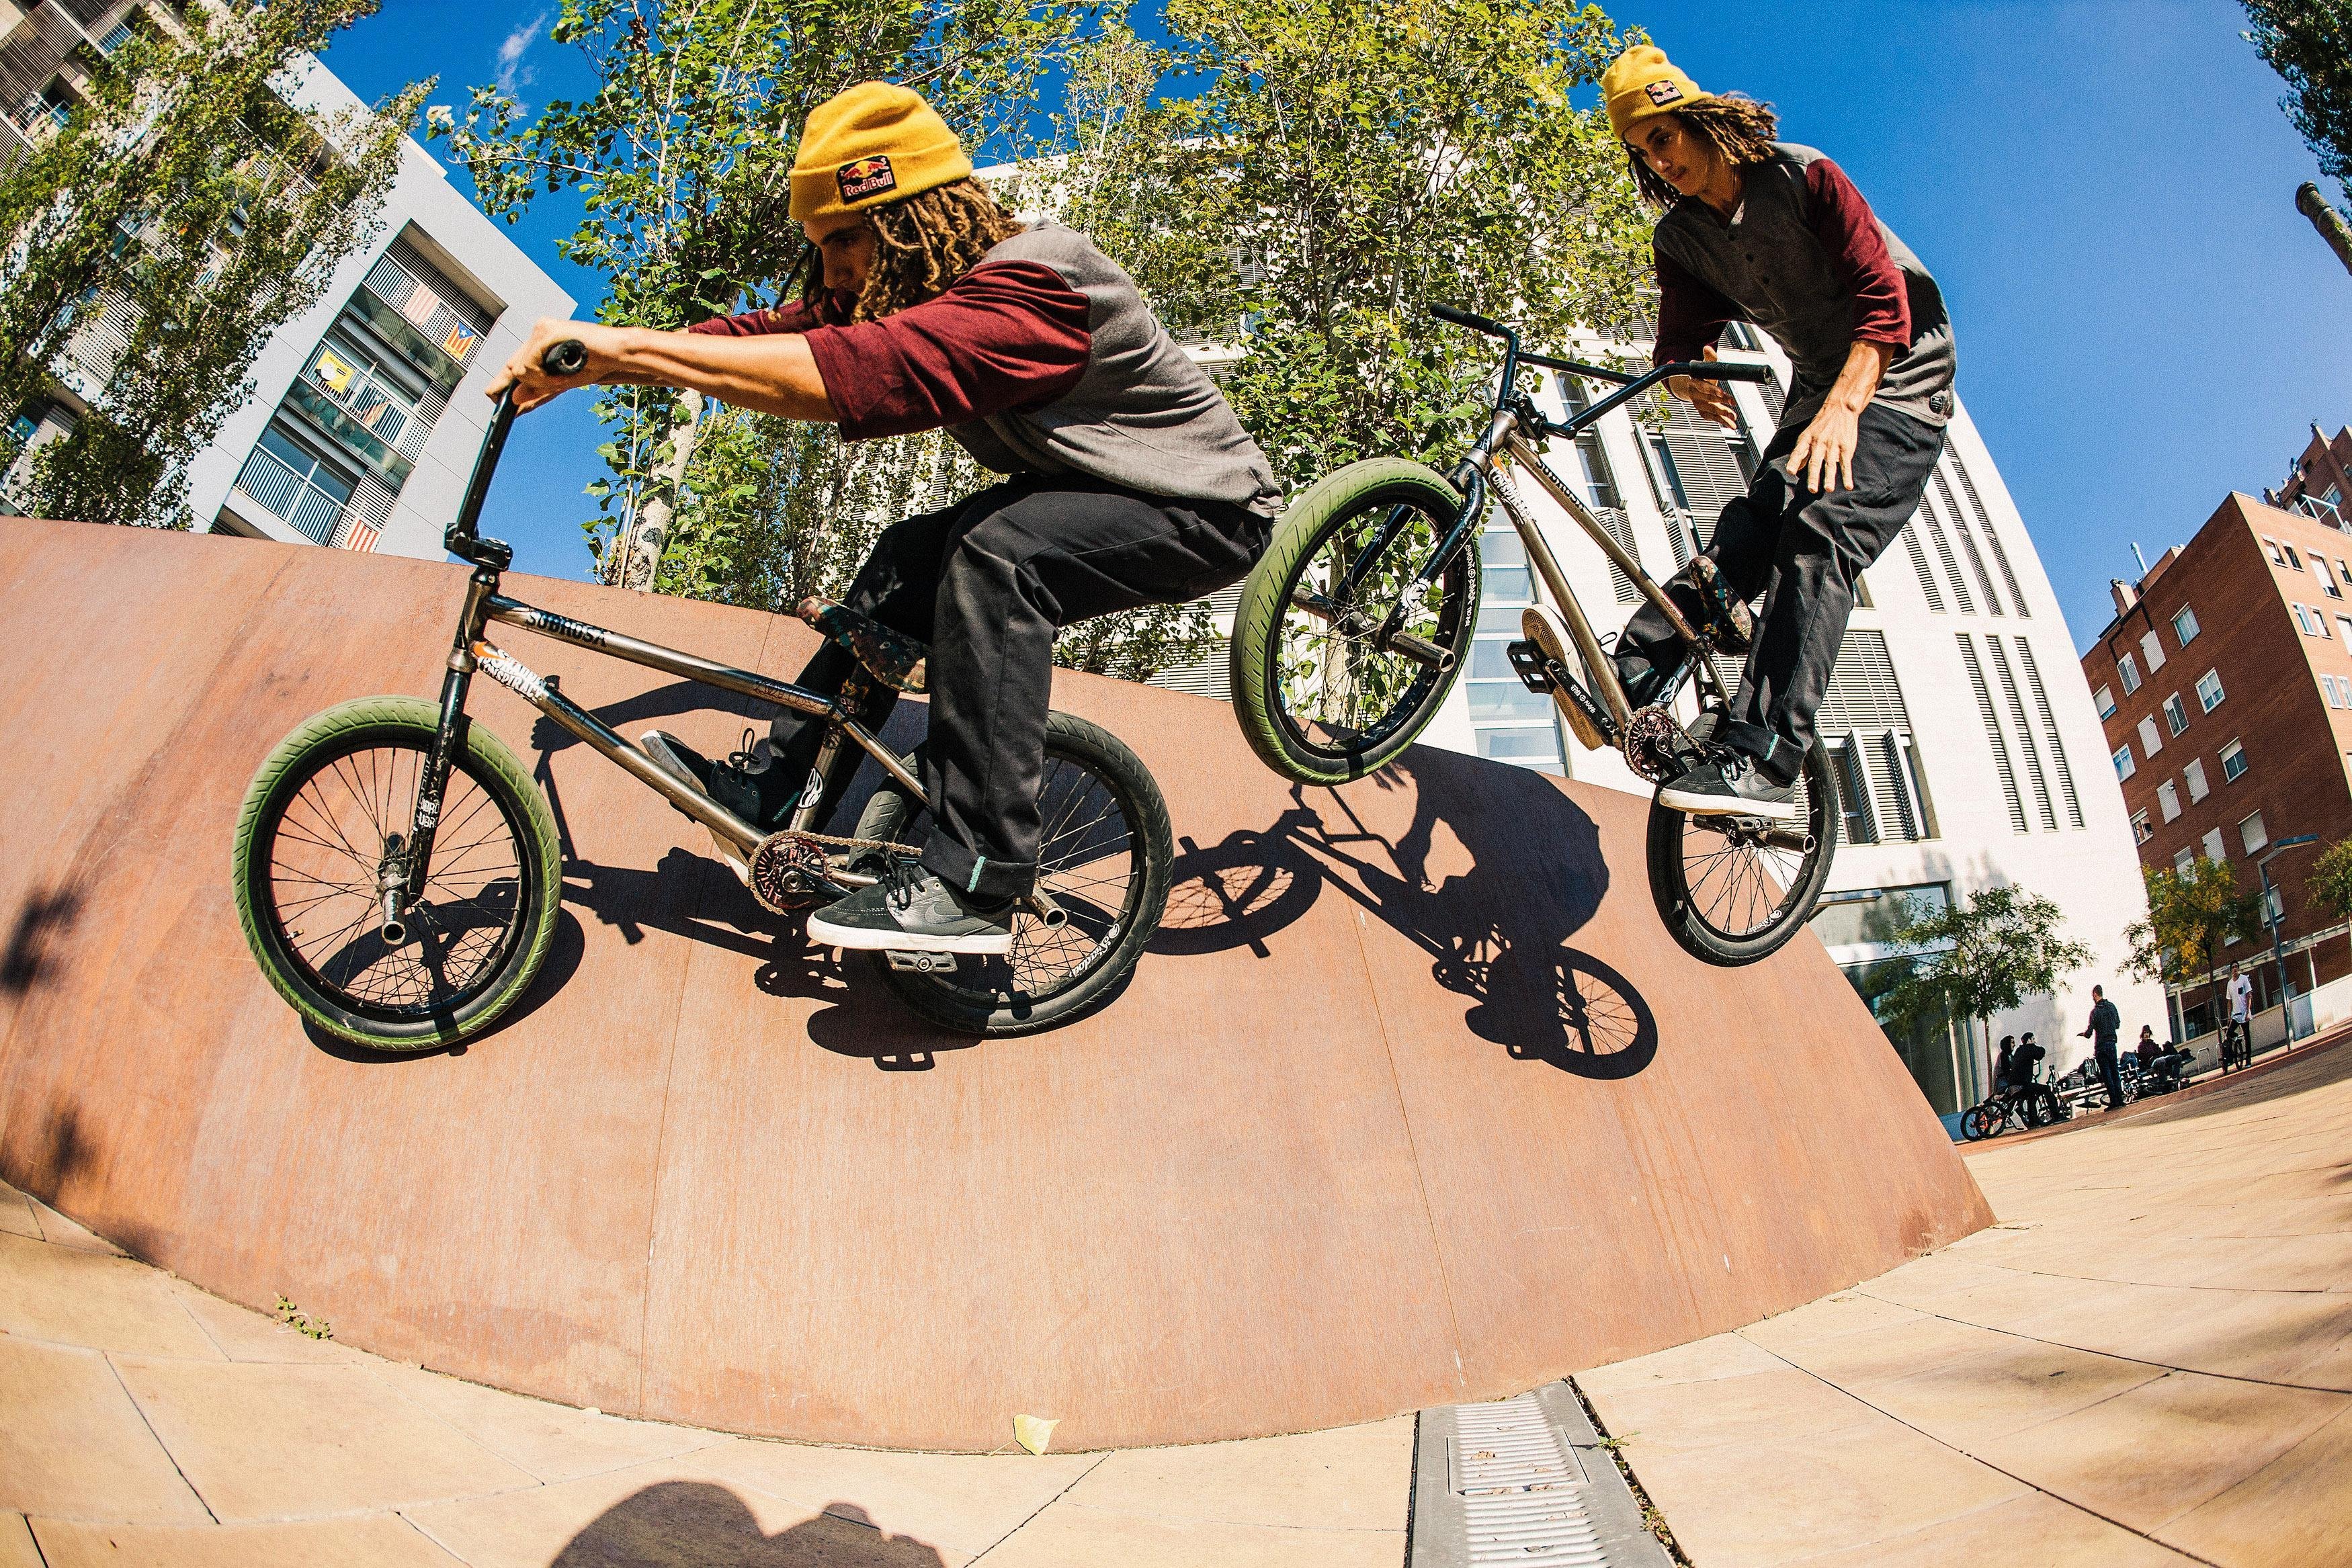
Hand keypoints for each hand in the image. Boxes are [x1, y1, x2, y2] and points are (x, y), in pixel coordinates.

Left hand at [488, 318, 632, 412]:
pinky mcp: (546, 331)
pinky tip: (561, 376)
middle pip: (514, 367)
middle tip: (554, 387)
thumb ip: (538, 390)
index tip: (491, 395)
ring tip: (563, 379)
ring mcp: (541, 330)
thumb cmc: (595, 363)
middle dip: (530, 386)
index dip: (503, 381)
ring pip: (520, 369)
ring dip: (541, 383)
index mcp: (540, 343)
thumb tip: (515, 398)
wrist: (616, 354)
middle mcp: (537, 333)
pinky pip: (530, 365)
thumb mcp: (560, 382)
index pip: (516, 363)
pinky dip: (544, 378)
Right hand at [1665, 344, 1738, 429]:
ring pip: (1710, 411)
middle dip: (1721, 402)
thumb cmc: (1702, 374)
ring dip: (1722, 415)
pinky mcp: (1704, 411)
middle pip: (1708, 400)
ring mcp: (1699, 404)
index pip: (1703, 387)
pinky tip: (1731, 425)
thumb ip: (1709, 358)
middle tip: (1732, 404)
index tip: (1721, 393)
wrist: (1691, 385)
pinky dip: (1721, 422)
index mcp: (1694, 382)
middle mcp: (1695, 395)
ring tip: (1734, 418)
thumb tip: (1707, 348)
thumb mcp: (1706, 365)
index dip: (1711, 390)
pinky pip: (1712, 418)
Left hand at [1787, 400, 1860, 494]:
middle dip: (1813, 476)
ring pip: (1831, 464)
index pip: (1798, 452)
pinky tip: (1848, 485)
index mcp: (1807, 440)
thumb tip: (1795, 469)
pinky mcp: (1846, 447)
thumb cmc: (1822, 424)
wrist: (1840, 408)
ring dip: (1830, 477)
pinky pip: (1846, 463)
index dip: (1794, 462)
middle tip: (1812, 489)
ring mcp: (1833, 446)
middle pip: (1815, 462)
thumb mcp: (1807, 435)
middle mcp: (1819, 443)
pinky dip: (1847, 475)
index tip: (1791, 471)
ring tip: (1829, 488)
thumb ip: (1801, 453)